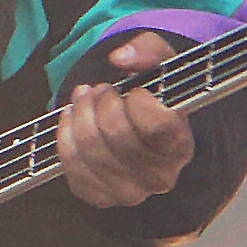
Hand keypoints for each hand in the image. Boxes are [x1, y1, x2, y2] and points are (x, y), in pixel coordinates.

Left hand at [57, 30, 194, 207]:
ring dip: (80, 113)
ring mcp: (129, 192)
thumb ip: (149, 51)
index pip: (157, 125)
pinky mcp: (100, 196)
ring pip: (89, 148)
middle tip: (103, 89)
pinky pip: (71, 164)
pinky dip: (66, 134)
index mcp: (181, 147)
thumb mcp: (163, 67)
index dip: (138, 100)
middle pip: (116, 133)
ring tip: (86, 98)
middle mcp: (159, 178)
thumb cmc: (157, 99)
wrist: (145, 135)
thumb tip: (119, 58)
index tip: (136, 90)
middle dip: (102, 100)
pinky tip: (73, 119)